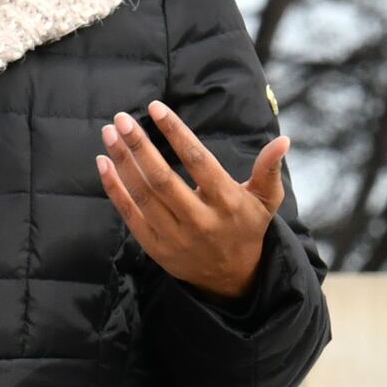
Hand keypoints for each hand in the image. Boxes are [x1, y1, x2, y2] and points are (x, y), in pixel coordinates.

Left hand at [99, 101, 286, 300]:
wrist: (230, 278)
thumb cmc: (246, 227)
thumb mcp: (264, 201)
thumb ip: (269, 170)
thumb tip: (283, 141)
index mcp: (226, 203)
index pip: (198, 161)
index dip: (175, 133)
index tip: (156, 108)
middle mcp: (199, 220)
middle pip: (162, 179)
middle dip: (139, 146)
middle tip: (121, 119)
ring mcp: (174, 236)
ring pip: (142, 195)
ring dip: (123, 162)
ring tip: (109, 133)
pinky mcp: (155, 247)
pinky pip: (129, 214)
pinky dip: (114, 188)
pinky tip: (103, 162)